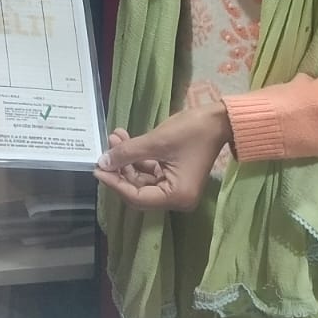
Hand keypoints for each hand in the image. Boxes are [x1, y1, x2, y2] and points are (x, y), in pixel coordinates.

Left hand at [93, 104, 231, 211]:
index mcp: (176, 197)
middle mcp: (177, 198)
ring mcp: (176, 186)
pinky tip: (125, 139)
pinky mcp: (175, 174)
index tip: (97, 169)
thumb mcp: (156, 142)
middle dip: (121, 168)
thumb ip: (127, 153)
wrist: (219, 119)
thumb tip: (103, 162)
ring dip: (128, 159)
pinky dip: (138, 157)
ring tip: (115, 136)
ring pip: (142, 178)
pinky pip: (151, 170)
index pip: (137, 197)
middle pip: (138, 190)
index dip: (115, 183)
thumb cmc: (192, 131)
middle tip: (105, 150)